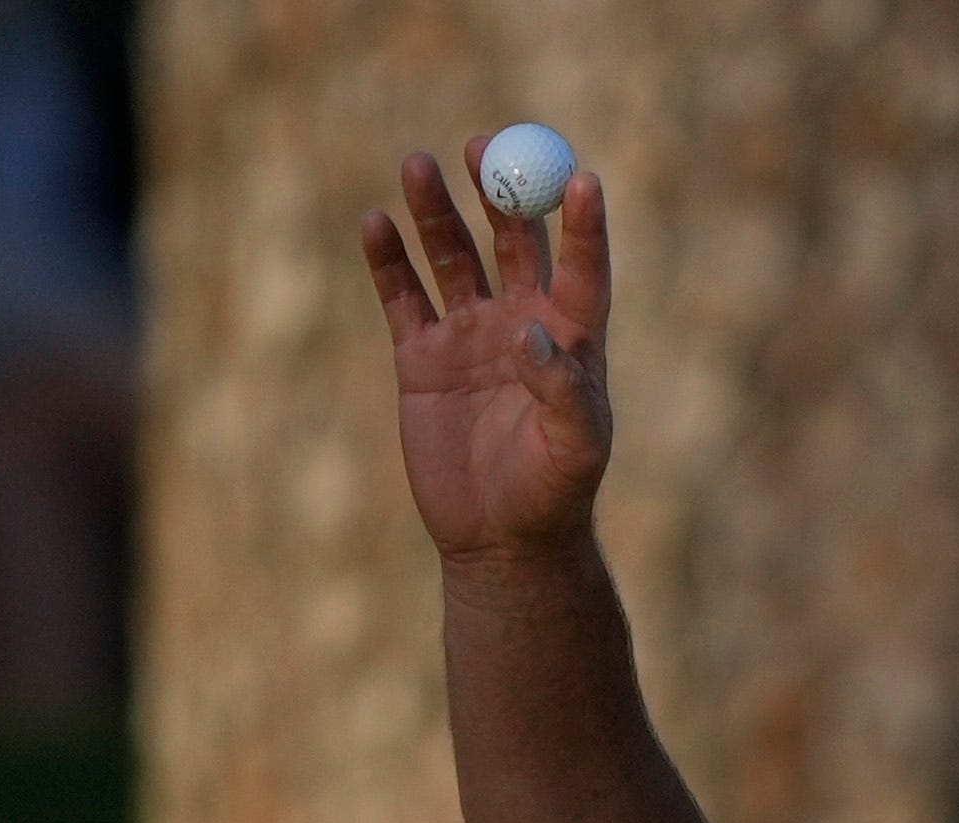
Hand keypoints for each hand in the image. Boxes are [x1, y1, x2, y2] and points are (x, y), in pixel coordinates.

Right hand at [360, 147, 614, 573]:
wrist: (498, 541)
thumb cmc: (553, 496)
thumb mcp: (577, 449)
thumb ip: (564, 389)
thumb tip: (530, 332)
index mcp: (571, 338)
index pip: (580, 266)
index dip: (583, 223)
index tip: (583, 177)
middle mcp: (521, 323)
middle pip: (510, 240)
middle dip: (497, 192)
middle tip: (482, 146)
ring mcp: (468, 336)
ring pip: (450, 256)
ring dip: (436, 211)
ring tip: (419, 165)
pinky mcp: (421, 358)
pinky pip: (401, 297)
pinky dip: (387, 260)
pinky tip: (375, 224)